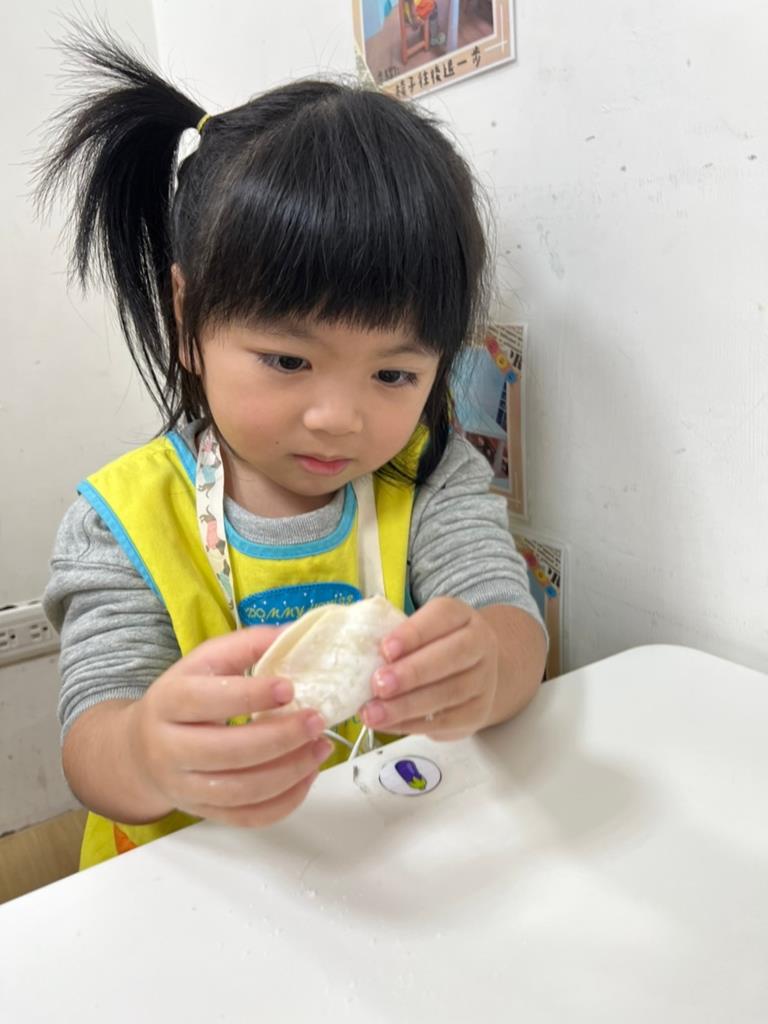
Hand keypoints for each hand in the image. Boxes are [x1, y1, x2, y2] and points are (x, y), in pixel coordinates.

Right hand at [125, 627, 333, 827]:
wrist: (141, 750)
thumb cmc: (184, 699)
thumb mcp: (204, 662)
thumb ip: (245, 645)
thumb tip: (291, 633)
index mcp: (168, 702)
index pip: (206, 701)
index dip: (249, 695)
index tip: (289, 687)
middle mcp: (169, 748)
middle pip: (228, 752)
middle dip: (281, 738)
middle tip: (317, 720)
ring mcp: (185, 786)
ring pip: (242, 790)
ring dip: (290, 771)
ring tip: (321, 747)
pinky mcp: (203, 812)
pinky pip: (248, 817)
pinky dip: (284, 801)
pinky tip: (307, 775)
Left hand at [360, 597, 498, 739]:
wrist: (473, 672)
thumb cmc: (433, 647)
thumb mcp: (420, 631)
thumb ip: (398, 639)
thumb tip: (359, 656)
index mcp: (461, 616)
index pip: (442, 616)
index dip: (413, 633)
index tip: (385, 649)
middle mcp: (480, 645)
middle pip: (451, 656)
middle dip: (411, 672)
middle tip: (378, 685)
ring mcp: (483, 681)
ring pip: (448, 693)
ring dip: (406, 705)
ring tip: (373, 713)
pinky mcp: (477, 713)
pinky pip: (445, 721)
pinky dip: (411, 724)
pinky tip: (387, 724)